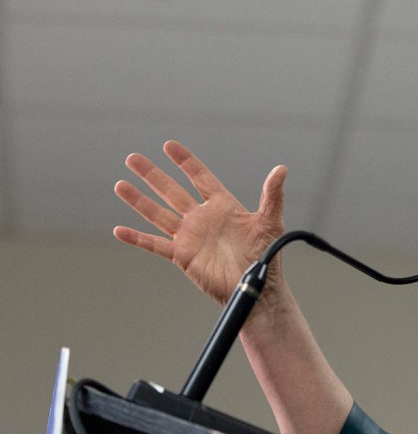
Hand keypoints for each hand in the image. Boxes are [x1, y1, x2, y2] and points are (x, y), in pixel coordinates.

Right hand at [113, 141, 286, 305]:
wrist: (257, 287)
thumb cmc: (267, 255)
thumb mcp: (271, 222)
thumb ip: (272, 195)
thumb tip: (281, 169)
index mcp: (222, 206)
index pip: (199, 177)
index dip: (185, 162)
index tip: (169, 146)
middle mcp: (202, 218)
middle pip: (172, 191)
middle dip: (152, 175)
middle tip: (133, 158)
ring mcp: (190, 237)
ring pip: (158, 214)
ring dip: (139, 200)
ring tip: (120, 184)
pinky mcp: (183, 256)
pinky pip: (155, 245)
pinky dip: (137, 239)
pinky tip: (119, 230)